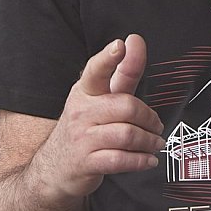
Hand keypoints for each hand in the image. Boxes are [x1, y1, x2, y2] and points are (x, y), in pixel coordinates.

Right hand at [28, 35, 164, 203]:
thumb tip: (135, 42)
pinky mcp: (87, 163)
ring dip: (149, 141)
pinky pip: (121, 159)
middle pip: (126, 106)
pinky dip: (141, 160)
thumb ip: (123, 73)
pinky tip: (147, 159)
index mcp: (85, 91)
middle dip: (149, 117)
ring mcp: (83, 138)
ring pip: (127, 134)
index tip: (119, 46)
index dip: (108, 58)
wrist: (54, 168)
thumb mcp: (99, 99)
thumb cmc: (83, 129)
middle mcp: (81, 112)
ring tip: (155, 143)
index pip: (96, 70)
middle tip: (156, 125)